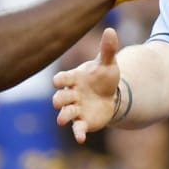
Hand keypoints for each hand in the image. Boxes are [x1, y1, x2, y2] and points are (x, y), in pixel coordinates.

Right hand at [54, 26, 121, 141]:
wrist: (110, 95)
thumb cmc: (103, 77)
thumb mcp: (108, 63)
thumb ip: (108, 49)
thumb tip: (111, 30)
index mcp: (74, 79)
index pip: (63, 79)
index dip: (60, 80)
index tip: (57, 81)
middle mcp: (71, 95)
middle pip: (61, 97)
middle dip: (59, 99)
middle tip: (58, 101)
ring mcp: (76, 110)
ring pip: (65, 113)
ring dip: (63, 116)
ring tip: (62, 120)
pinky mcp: (83, 122)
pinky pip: (78, 129)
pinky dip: (78, 134)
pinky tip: (81, 139)